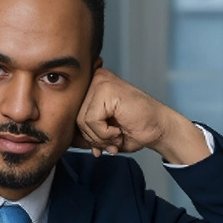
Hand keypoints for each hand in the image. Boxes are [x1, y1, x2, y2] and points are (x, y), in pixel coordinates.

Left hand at [73, 68, 210, 164]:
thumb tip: (63, 137)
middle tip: (111, 143)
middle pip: (76, 118)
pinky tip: (118, 131)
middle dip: (93, 137)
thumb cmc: (133, 129)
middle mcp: (95, 78)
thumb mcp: (101, 131)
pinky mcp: (107, 89)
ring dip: (99, 137)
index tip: (102, 144)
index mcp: (92, 85)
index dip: (86, 135)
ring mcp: (101, 81)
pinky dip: (104, 133)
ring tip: (116, 136)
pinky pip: (91, 120)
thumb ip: (82, 131)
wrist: (159, 129)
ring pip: (82, 120)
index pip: (73, 114)